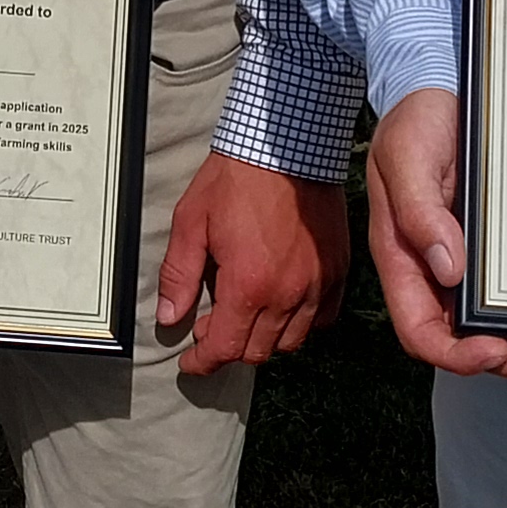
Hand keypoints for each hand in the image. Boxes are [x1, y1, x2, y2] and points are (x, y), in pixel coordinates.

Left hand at [156, 151, 345, 373]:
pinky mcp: (337, 271)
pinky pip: (323, 319)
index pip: (226, 348)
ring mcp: (318, 285)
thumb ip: (179, 273)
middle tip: (211, 327)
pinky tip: (283, 305)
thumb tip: (169, 316)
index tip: (191, 362)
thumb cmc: (237, 178)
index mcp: (249, 285)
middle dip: (230, 348)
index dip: (204, 362)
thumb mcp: (192, 221)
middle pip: (258, 351)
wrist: (287, 145)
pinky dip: (301, 323)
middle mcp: (288, 294)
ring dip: (264, 339)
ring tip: (246, 315)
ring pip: (292, 341)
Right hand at [362, 87, 506, 379]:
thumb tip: (447, 267)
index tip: (493, 349)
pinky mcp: (496, 245)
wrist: (440, 86)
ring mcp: (468, 260)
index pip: (420, 330)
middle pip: (467, 340)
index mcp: (404, 257)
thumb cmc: (415, 118)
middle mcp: (436, 269)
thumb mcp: (406, 155)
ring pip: (496, 324)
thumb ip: (418, 210)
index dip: (455, 353)